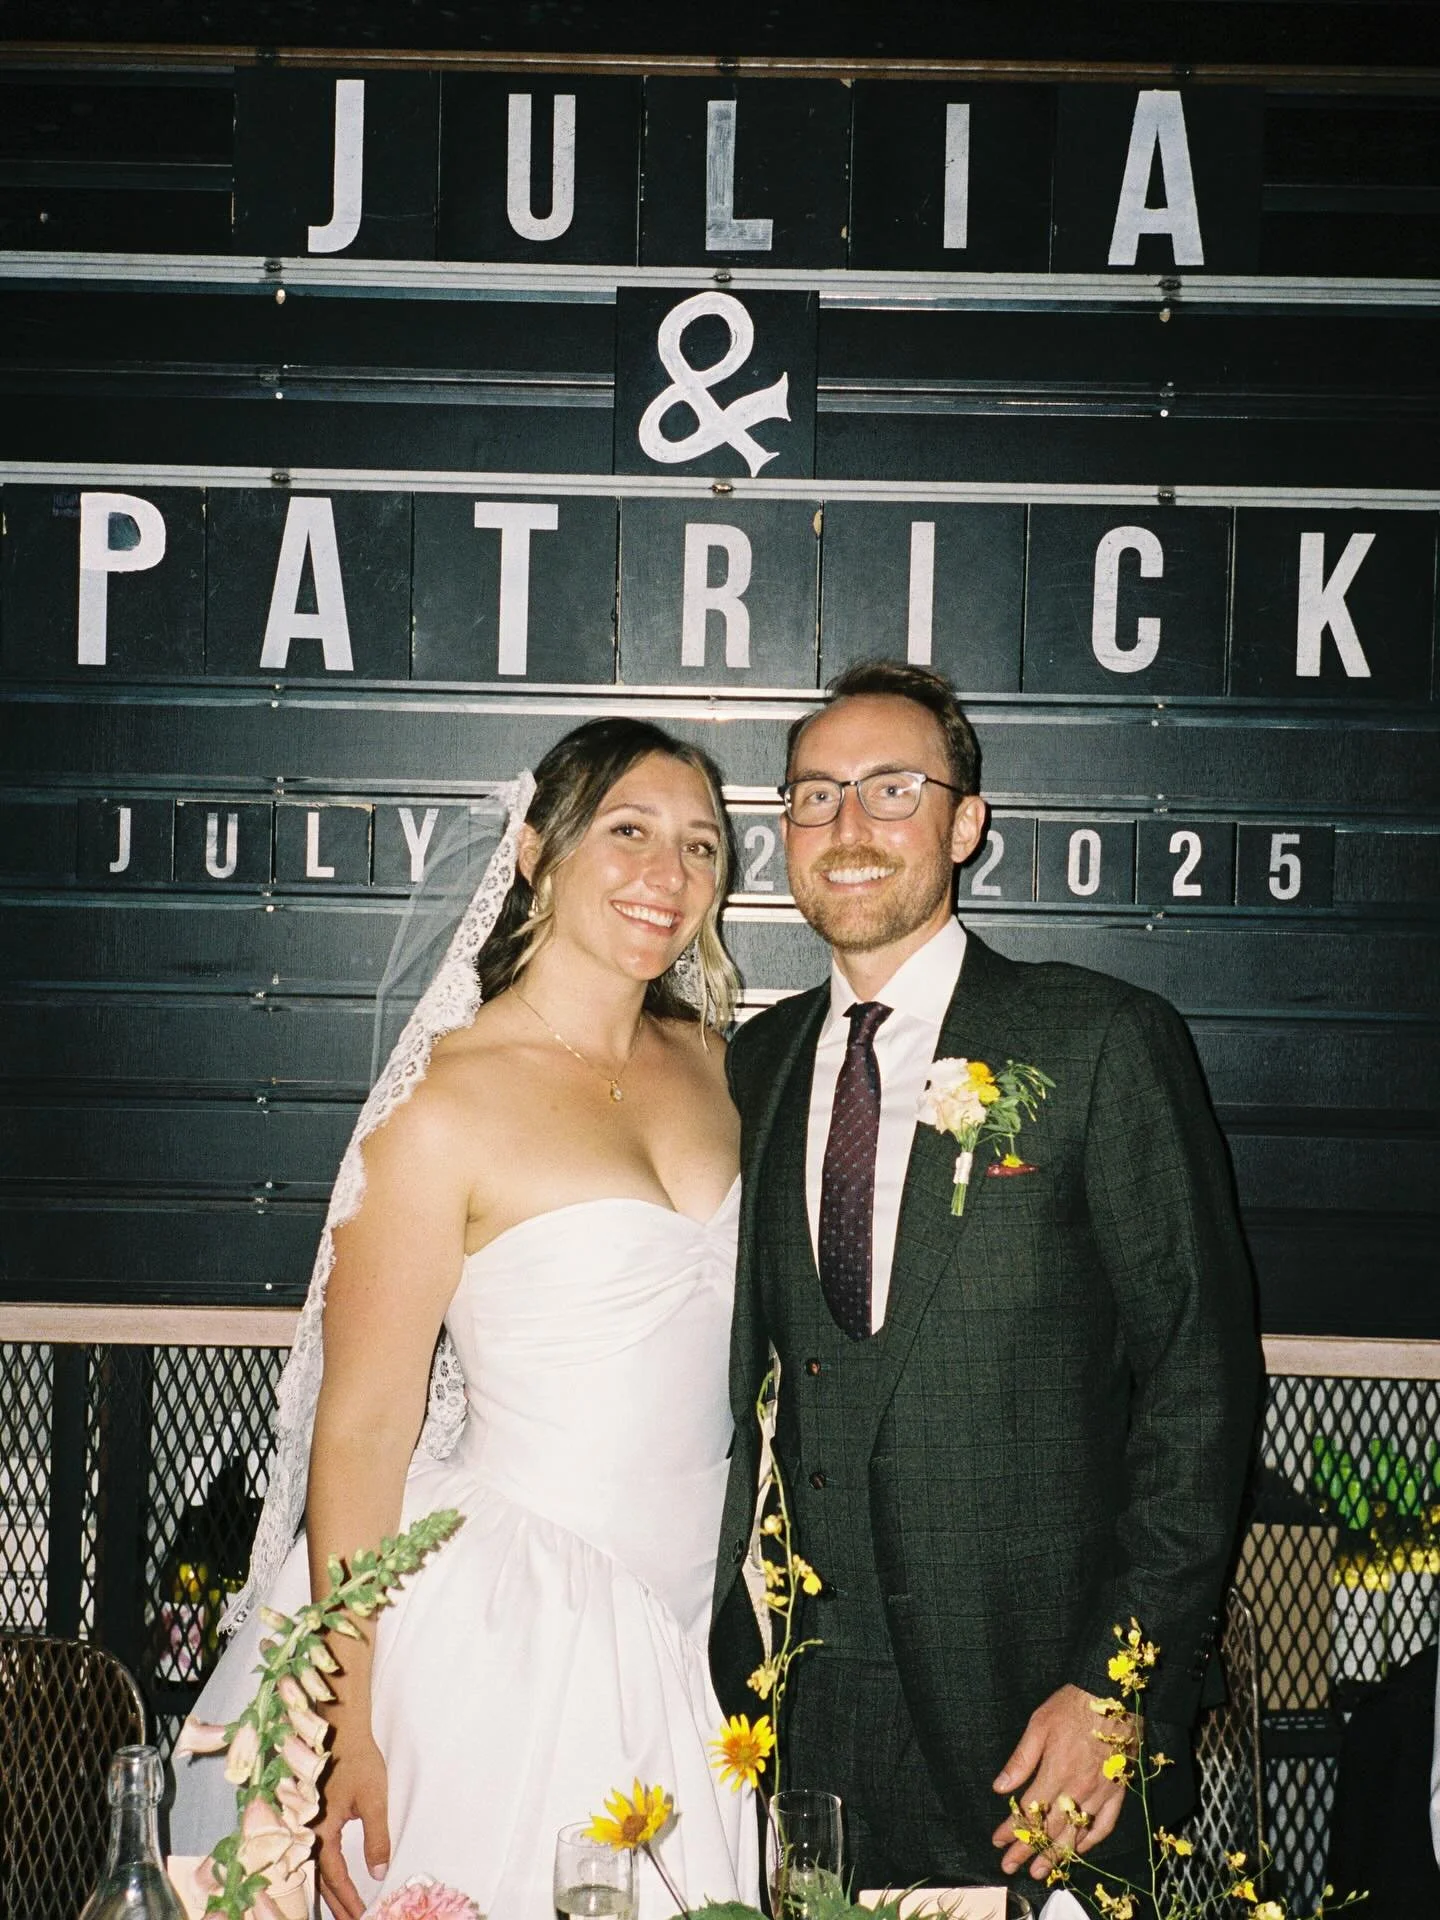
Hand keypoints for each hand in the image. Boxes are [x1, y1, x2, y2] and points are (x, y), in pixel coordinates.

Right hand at [316, 1720, 390, 1919]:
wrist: (339, 1730)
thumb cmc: (357, 1759)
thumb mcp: (373, 1799)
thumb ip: (376, 1838)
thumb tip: (379, 1872)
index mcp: (321, 1830)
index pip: (336, 1876)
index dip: (350, 1899)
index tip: (363, 1915)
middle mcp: (307, 1832)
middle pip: (321, 1879)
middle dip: (339, 1903)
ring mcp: (305, 1825)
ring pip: (316, 1869)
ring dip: (330, 1892)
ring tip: (345, 1911)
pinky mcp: (309, 1818)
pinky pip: (313, 1854)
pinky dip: (324, 1873)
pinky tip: (331, 1882)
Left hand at [990, 1683, 1134, 1881]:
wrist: (1112, 1696)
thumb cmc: (1072, 1706)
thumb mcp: (1039, 1725)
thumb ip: (1021, 1760)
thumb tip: (1000, 1788)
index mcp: (1056, 1773)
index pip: (1028, 1811)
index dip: (1011, 1830)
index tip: (997, 1842)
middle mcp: (1077, 1790)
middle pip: (1049, 1829)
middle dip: (1027, 1850)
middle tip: (1011, 1866)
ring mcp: (1100, 1794)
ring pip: (1075, 1834)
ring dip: (1055, 1856)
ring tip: (1040, 1872)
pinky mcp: (1118, 1792)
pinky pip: (1105, 1826)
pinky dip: (1091, 1842)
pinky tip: (1078, 1850)